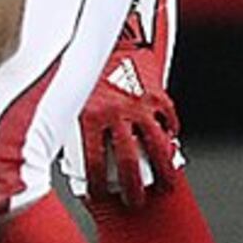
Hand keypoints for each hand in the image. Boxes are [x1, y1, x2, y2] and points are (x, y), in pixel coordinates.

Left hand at [79, 18, 182, 203]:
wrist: (107, 40)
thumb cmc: (84, 76)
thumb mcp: (72, 104)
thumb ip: (76, 131)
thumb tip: (76, 163)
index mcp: (89, 117)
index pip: (94, 162)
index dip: (96, 185)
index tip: (98, 196)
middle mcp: (116, 113)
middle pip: (131, 161)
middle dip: (134, 187)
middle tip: (137, 202)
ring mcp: (140, 105)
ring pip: (157, 146)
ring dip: (164, 170)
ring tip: (166, 185)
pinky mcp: (158, 95)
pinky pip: (169, 122)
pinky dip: (171, 136)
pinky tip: (170, 147)